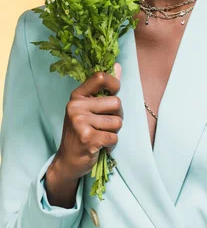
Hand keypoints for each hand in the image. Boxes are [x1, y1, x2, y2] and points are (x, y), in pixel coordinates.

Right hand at [48, 63, 122, 185]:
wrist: (67, 161)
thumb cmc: (81, 132)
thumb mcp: (88, 108)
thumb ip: (104, 87)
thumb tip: (118, 66)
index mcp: (77, 96)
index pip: (100, 77)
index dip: (114, 83)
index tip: (114, 93)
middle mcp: (76, 106)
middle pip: (116, 102)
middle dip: (117, 116)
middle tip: (104, 125)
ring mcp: (80, 122)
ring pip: (118, 122)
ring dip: (113, 131)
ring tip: (100, 135)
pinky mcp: (88, 138)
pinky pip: (114, 137)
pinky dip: (111, 144)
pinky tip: (99, 145)